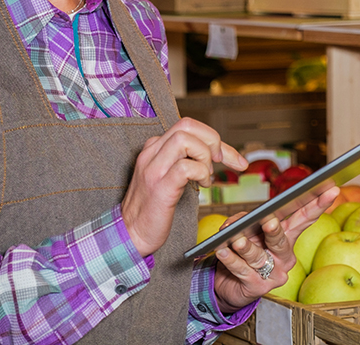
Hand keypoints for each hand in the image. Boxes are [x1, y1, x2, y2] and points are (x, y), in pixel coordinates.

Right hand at [121, 116, 245, 257]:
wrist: (130, 233)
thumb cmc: (152, 208)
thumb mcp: (167, 176)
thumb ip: (184, 161)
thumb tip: (215, 154)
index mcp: (154, 148)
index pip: (188, 126)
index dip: (213, 138)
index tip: (230, 157)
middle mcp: (152, 153)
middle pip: (187, 125)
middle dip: (212, 140)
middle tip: (220, 161)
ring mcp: (154, 168)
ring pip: (185, 139)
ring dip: (205, 156)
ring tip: (206, 176)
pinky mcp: (160, 187)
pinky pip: (186, 167)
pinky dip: (201, 173)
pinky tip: (202, 186)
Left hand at [212, 186, 338, 312]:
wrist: (229, 284)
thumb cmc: (242, 252)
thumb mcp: (246, 231)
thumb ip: (244, 222)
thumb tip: (235, 223)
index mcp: (287, 237)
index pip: (304, 218)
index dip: (318, 204)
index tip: (330, 190)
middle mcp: (284, 256)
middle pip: (281, 240)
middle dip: (274, 230)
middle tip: (269, 221)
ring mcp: (274, 273)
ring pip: (258, 256)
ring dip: (246, 247)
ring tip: (236, 240)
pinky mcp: (258, 287)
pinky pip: (243, 271)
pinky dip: (231, 260)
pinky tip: (223, 251)